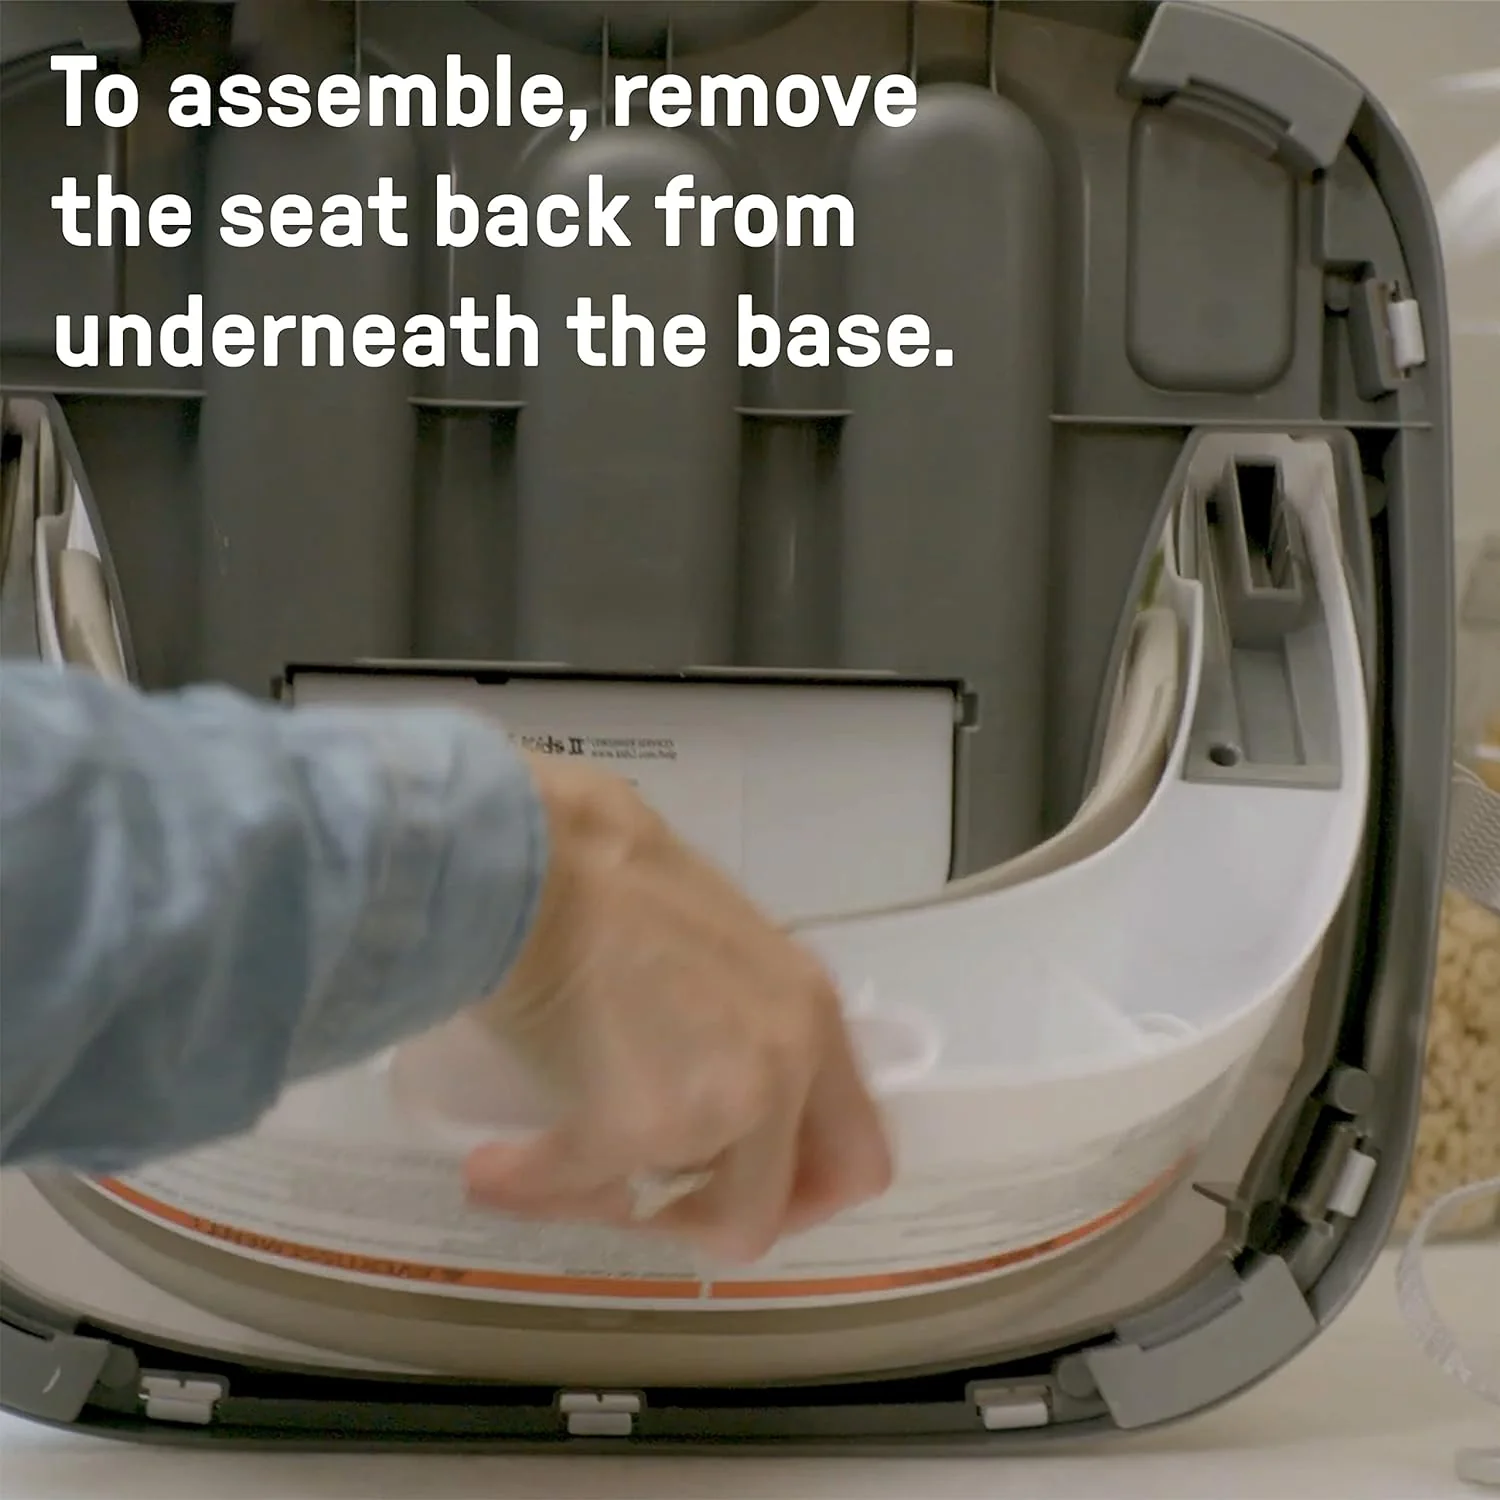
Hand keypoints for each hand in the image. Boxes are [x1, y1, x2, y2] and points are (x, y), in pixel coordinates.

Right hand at [461, 752, 892, 1262]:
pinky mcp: (635, 1123)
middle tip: (657, 1199)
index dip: (803, 1192)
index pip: (860, 1154)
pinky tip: (493, 1170)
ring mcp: (721, 1100)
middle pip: (780, 1208)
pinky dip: (530, 1186)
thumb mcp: (723, 958)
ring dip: (623, 1202)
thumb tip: (710, 1098)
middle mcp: (786, 1064)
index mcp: (812, 1018)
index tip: (739, 1180)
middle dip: (712, 1220)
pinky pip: (582, 1185)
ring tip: (569, 1170)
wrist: (537, 855)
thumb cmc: (610, 880)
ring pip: (681, 1213)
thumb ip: (744, 1031)